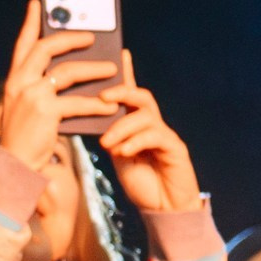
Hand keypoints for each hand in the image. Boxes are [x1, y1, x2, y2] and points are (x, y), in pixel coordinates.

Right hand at [0, 0, 120, 171]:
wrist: (14, 168)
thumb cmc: (26, 139)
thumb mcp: (28, 108)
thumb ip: (43, 87)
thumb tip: (76, 71)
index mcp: (13, 81)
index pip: (21, 45)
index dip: (30, 23)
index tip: (37, 3)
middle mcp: (18, 84)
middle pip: (45, 48)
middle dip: (71, 37)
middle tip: (92, 36)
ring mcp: (30, 96)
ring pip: (67, 71)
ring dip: (93, 69)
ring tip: (111, 69)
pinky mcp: (45, 112)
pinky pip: (77, 101)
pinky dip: (96, 103)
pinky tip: (110, 105)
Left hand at [96, 51, 202, 213]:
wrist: (162, 207)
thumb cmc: (139, 180)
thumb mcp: (116, 155)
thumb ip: (106, 135)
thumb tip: (84, 118)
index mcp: (136, 124)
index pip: (128, 93)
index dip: (123, 73)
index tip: (115, 54)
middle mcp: (152, 124)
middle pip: (140, 96)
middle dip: (121, 92)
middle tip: (102, 96)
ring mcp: (165, 134)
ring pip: (146, 115)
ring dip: (123, 126)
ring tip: (107, 142)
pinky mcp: (175, 148)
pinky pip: (156, 136)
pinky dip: (136, 142)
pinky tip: (122, 151)